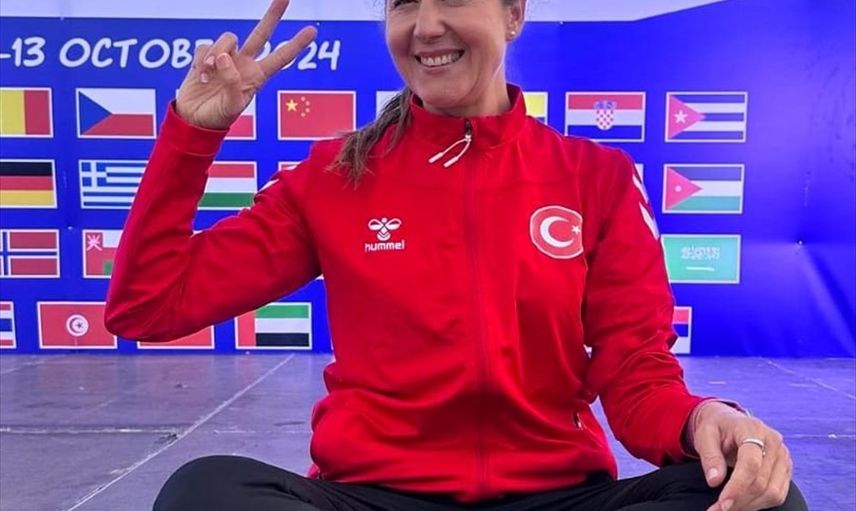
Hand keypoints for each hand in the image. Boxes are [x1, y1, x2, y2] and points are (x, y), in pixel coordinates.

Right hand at [176, 0, 316, 129]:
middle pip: (262, 34)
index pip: (281, 57)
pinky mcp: (207, 56)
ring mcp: (226, 58)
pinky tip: (200, 76)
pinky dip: (202, 60)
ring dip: (217, 54)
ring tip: (209, 75)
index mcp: (257, 76)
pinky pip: (206, 46)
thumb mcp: (231, 107)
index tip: (312, 31)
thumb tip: (225, 58)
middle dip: (273, 15)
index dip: (296, 45)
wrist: (195, 119)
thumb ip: (232, 83)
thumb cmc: (218, 117)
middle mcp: (244, 63)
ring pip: (228, 39)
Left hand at [692, 403, 792, 510]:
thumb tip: (714, 481)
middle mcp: (775, 443)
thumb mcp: (705, 435)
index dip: (737, 487)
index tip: (722, 504)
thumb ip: (710, 456)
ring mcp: (783, 457)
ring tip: (725, 508)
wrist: (730, 422)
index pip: (751, 464)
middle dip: (739, 501)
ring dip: (748, 506)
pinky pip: (777, 494)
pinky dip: (758, 504)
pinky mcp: (785, 470)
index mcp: (754, 430)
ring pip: (772, 492)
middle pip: (762, 482)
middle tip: (716, 510)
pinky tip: (740, 504)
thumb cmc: (717, 428)